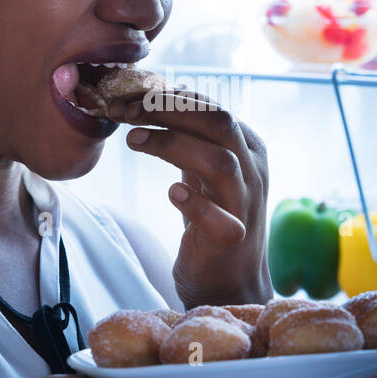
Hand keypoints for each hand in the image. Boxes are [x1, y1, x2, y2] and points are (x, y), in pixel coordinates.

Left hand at [108, 90, 271, 307]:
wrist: (229, 282)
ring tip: (133, 140)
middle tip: (124, 111)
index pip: (210, 106)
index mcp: (247, 147)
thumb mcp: (203, 170)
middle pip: (219, 122)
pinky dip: (194, 203)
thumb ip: (190, 136)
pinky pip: (219, 219)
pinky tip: (171, 193)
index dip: (165, 97)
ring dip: (174, 145)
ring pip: (220, 162)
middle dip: (168, 109)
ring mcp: (245, 206)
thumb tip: (160, 95)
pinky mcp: (231, 241)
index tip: (124, 99)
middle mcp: (252, 171)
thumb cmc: (212, 219)